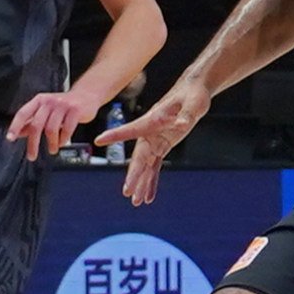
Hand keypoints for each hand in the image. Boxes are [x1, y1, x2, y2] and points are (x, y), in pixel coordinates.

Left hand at [7, 85, 107, 161]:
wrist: (86, 94)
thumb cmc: (64, 104)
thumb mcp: (46, 110)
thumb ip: (32, 120)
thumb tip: (19, 132)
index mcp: (39, 100)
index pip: (23, 113)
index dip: (15, 126)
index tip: (10, 138)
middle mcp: (49, 101)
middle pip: (36, 125)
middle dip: (33, 143)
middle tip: (32, 155)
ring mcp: (63, 105)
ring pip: (51, 129)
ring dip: (50, 143)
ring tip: (52, 149)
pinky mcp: (75, 110)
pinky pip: (67, 129)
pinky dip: (63, 139)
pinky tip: (62, 142)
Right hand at [99, 80, 205, 203]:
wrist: (194, 92)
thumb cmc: (191, 94)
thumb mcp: (192, 104)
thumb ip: (186, 115)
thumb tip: (183, 123)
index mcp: (153, 120)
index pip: (131, 129)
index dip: (115, 135)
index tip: (100, 140)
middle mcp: (150, 133)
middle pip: (139, 157)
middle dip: (133, 175)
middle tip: (127, 190)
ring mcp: (156, 140)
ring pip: (145, 166)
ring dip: (141, 183)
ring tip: (136, 201)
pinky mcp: (163, 146)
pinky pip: (155, 167)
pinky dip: (152, 181)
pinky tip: (148, 196)